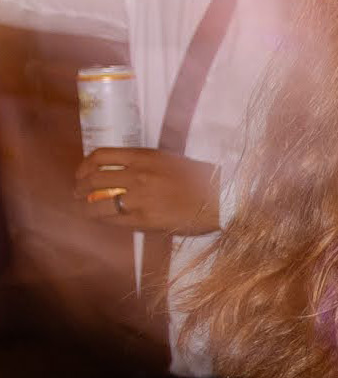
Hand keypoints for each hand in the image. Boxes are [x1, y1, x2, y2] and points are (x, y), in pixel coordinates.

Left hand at [75, 146, 219, 233]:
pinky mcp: (145, 220)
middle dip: (80, 188)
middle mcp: (138, 175)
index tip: (81, 174)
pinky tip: (102, 221)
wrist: (220, 200)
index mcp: (145, 157)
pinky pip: (115, 221)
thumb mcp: (169, 161)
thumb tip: (115, 170)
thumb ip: (142, 163)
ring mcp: (140, 199)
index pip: (101, 156)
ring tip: (85, 210)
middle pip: (94, 180)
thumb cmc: (199, 179)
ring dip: (85, 208)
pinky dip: (103, 221)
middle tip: (78, 194)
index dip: (84, 166)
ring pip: (99, 204)